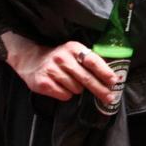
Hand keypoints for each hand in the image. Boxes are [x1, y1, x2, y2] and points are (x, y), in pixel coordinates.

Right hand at [1, 31, 117, 105]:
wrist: (31, 60)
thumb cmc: (60, 58)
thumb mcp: (74, 52)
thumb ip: (90, 61)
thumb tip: (111, 76)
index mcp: (73, 48)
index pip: (92, 61)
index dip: (104, 72)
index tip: (114, 81)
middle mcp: (62, 58)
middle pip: (86, 78)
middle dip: (100, 89)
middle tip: (109, 97)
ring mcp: (52, 70)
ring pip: (76, 88)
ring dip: (78, 89)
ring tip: (71, 82)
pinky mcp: (43, 83)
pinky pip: (64, 95)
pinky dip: (67, 94)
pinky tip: (62, 87)